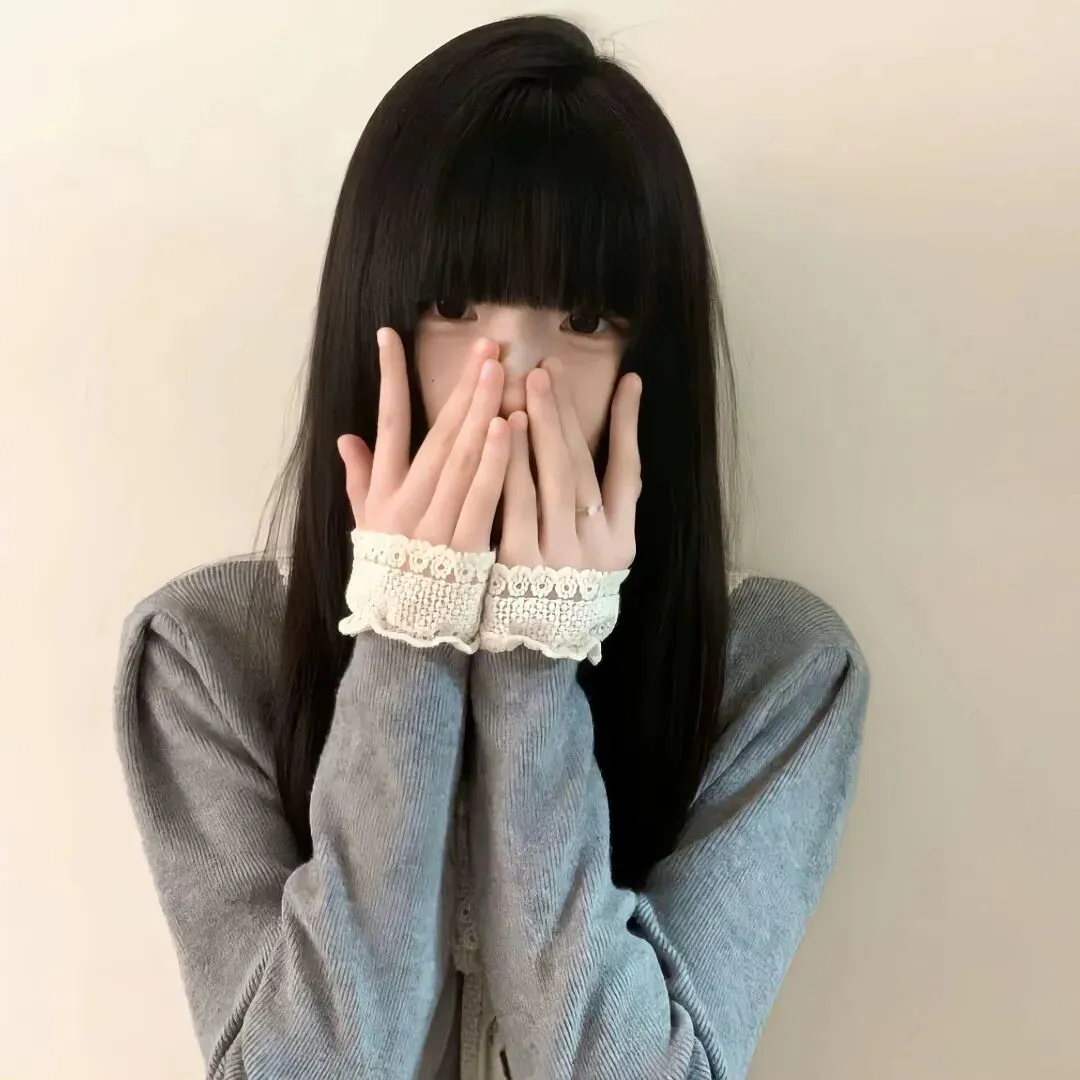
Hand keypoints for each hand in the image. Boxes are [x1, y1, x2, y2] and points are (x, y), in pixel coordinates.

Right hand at [337, 328, 509, 552]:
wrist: (404, 631)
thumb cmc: (392, 573)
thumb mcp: (368, 527)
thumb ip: (359, 480)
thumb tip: (345, 437)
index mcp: (384, 492)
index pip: (384, 424)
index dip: (386, 378)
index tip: (389, 334)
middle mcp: (408, 501)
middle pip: (438, 434)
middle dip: (462, 387)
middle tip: (486, 346)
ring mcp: (436, 522)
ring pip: (462, 457)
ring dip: (482, 411)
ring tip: (501, 370)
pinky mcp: (465, 545)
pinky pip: (482, 496)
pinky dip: (495, 461)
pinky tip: (507, 427)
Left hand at [498, 357, 641, 571]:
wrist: (538, 647)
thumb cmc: (568, 587)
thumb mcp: (601, 553)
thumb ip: (609, 505)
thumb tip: (619, 440)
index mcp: (620, 539)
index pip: (628, 473)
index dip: (629, 426)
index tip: (629, 381)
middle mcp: (596, 544)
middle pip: (583, 467)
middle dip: (566, 414)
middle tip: (548, 368)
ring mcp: (560, 553)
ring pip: (553, 480)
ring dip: (540, 428)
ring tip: (527, 385)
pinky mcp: (522, 563)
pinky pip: (517, 504)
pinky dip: (512, 464)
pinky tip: (503, 431)